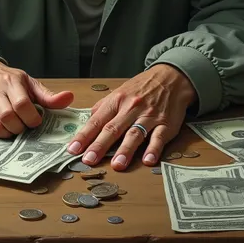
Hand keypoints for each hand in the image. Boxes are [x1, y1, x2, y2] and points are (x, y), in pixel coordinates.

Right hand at [0, 58, 73, 137]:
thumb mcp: (29, 82)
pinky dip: (2, 134)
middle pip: (9, 116)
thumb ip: (48, 95)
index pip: (21, 103)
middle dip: (22, 126)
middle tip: (28, 125)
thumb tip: (69, 98)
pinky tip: (9, 130)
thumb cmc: (8, 79)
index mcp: (12, 82)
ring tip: (19, 127)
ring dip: (12, 131)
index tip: (38, 119)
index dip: (32, 117)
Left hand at [67, 63, 196, 169]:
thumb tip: (88, 122)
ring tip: (117, 165)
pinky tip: (148, 160)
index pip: (97, 120)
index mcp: (117, 101)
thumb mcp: (119, 92)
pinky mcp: (166, 123)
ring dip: (125, 150)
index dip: (84, 135)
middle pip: (113, 128)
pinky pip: (159, 137)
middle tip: (88, 160)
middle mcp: (131, 108)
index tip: (73, 149)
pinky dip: (153, 149)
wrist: (170, 77)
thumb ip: (103, 108)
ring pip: (135, 134)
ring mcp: (149, 116)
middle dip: (100, 145)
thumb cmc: (142, 87)